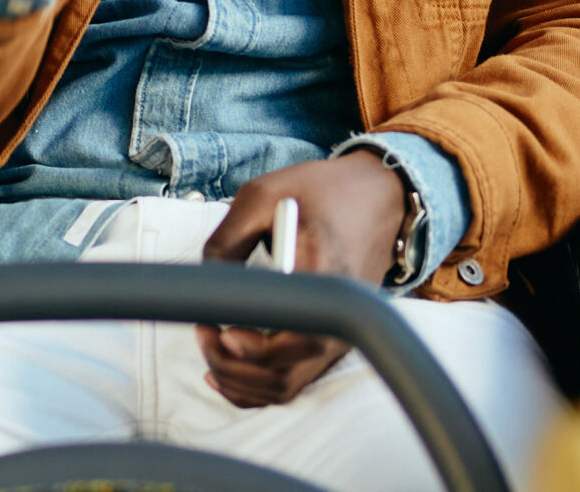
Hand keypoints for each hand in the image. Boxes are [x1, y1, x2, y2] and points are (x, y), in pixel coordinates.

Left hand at [196, 152, 406, 406]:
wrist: (376, 196)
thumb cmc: (318, 192)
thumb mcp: (261, 195)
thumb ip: (227, 239)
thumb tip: (205, 284)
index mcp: (326, 281)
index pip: (291, 341)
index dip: (246, 347)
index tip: (212, 327)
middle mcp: (339, 320)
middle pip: (281, 376)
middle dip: (230, 363)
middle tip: (203, 330)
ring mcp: (338, 336)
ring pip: (284, 387)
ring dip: (238, 378)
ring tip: (210, 342)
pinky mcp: (331, 339)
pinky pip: (293, 379)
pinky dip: (256, 382)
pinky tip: (223, 365)